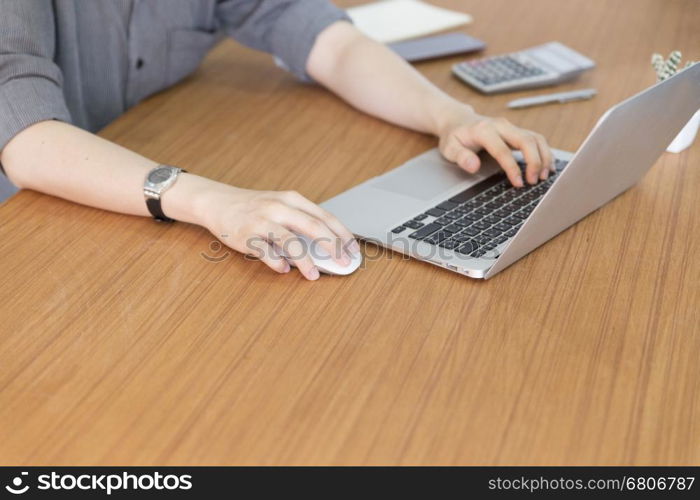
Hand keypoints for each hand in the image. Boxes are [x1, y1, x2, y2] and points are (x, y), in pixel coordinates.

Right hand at [196, 184, 359, 279]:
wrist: (217, 202)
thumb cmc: (254, 207)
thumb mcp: (280, 206)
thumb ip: (302, 222)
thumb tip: (329, 246)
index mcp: (292, 199)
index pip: (325, 217)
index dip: (342, 235)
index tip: (353, 251)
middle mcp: (279, 207)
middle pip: (312, 227)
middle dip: (332, 247)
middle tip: (343, 264)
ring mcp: (262, 221)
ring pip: (290, 241)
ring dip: (305, 261)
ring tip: (313, 276)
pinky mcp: (246, 235)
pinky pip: (266, 253)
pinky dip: (277, 263)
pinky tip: (283, 269)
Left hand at [437, 106, 553, 186]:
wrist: (458, 120)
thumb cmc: (454, 136)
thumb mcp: (449, 148)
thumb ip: (461, 157)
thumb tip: (473, 166)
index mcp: (484, 130)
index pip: (503, 150)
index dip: (512, 168)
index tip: (518, 183)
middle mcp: (501, 125)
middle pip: (526, 140)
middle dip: (535, 161)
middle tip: (534, 181)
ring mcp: (511, 127)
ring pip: (536, 138)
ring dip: (544, 157)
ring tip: (545, 176)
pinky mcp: (517, 131)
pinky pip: (537, 139)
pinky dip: (545, 152)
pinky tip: (548, 167)